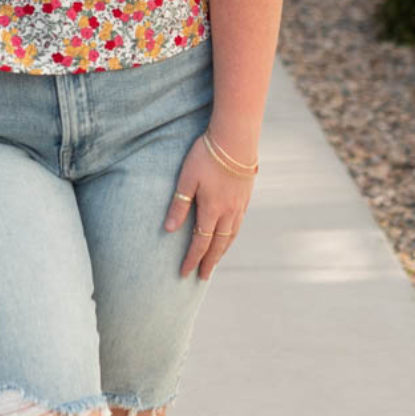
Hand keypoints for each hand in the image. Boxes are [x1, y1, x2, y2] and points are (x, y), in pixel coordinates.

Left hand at [163, 134, 254, 279]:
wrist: (236, 138)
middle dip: (209, 262)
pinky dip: (232, 236)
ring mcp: (240, 205)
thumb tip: (169, 230)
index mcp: (212, 210)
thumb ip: (179, 205)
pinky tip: (229, 237)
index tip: (184, 273)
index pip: (200, 243)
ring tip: (215, 262)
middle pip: (218, 245)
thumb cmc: (206, 155)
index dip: (191, 260)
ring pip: (231, 236)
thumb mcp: (187, 179)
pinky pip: (239, 224)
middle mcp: (228, 212)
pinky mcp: (246, 196)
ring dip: (222, 251)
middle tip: (202, 277)